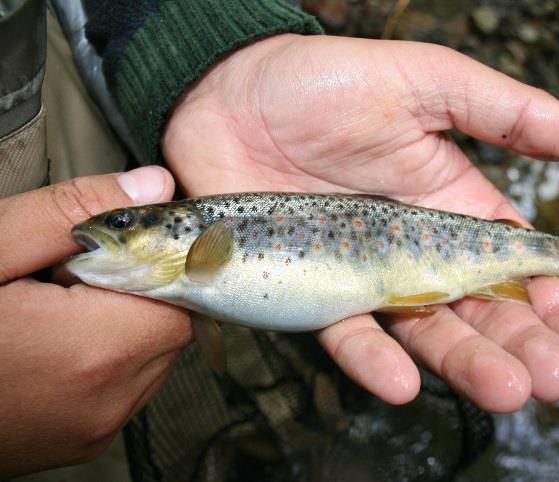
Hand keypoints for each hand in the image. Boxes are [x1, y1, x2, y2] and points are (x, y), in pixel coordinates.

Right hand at [0, 167, 191, 476]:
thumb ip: (75, 213)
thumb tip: (152, 187)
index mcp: (91, 350)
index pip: (183, 294)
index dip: (157, 262)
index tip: (118, 248)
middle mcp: (106, 400)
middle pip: (171, 325)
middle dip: (137, 289)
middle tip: (69, 276)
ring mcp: (94, 428)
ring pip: (152, 355)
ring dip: (123, 322)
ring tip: (54, 310)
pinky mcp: (81, 441)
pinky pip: (126, 386)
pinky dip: (107, 356)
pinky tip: (53, 342)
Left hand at [163, 34, 558, 411]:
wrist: (229, 93)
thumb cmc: (326, 80)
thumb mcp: (428, 82)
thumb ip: (508, 113)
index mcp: (451, 205)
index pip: (515, 265)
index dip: (556, 303)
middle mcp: (414, 249)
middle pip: (479, 309)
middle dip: (523, 345)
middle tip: (558, 380)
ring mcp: (364, 274)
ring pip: (424, 331)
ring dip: (466, 364)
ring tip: (508, 391)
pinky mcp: (311, 289)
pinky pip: (345, 332)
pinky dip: (372, 359)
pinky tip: (404, 383)